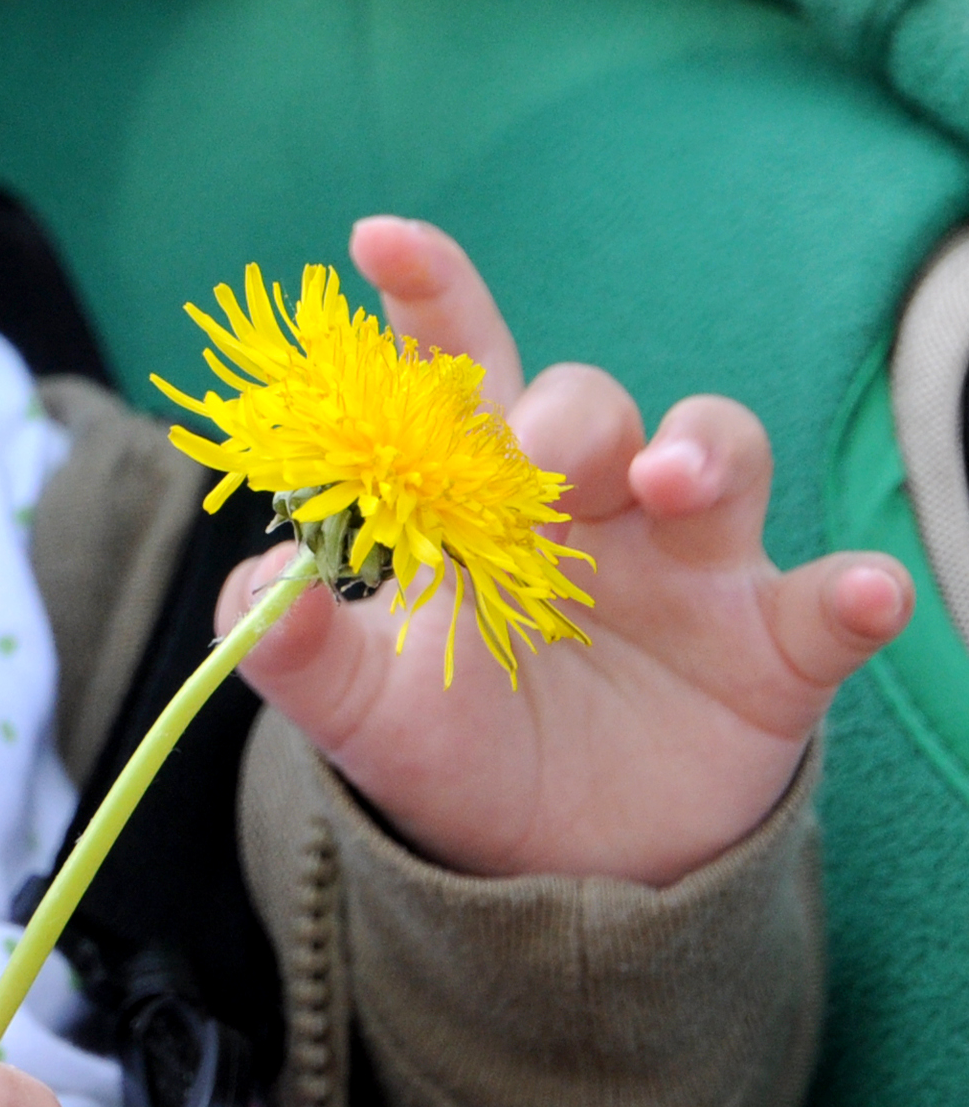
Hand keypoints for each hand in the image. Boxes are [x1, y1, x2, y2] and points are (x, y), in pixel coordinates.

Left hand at [217, 216, 912, 885]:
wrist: (551, 867)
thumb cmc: (453, 751)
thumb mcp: (365, 712)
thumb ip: (301, 653)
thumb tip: (244, 595)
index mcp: (479, 500)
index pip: (455, 374)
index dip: (427, 299)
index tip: (378, 239)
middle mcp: (589, 506)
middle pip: (589, 404)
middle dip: (567, 412)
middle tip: (536, 459)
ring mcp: (688, 566)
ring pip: (718, 450)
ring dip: (701, 450)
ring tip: (669, 485)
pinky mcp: (771, 646)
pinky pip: (829, 600)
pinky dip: (854, 593)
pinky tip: (862, 597)